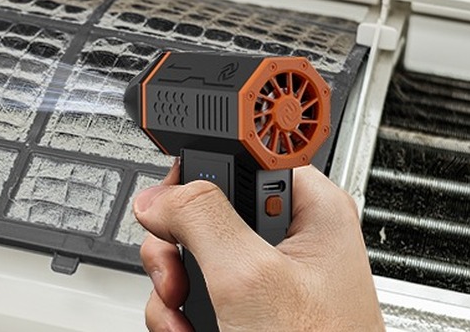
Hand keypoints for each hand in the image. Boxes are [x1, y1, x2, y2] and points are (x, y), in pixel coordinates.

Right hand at [133, 161, 383, 330]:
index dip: (200, 172)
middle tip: (181, 273)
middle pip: (203, 209)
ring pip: (190, 253)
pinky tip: (192, 329)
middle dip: (177, 246)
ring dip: (174, 286)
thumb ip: (201, 219)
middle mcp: (287, 236)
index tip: (172, 197)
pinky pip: (193, 288)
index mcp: (309, 209)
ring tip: (187, 315)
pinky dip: (180, 311)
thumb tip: (160, 196)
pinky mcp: (244, 304)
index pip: (241, 156)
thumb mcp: (249, 276)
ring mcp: (263, 274)